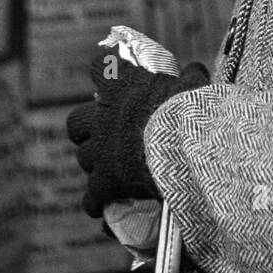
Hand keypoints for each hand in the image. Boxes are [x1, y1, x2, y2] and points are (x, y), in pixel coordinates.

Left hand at [65, 54, 209, 218]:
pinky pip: (91, 196)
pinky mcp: (104, 182)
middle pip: (76, 121)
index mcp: (121, 85)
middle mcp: (102, 116)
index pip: (99, 66)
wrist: (183, 145)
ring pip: (83, 158)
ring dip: (95, 163)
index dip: (105, 71)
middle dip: (86, 129)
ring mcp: (100, 150)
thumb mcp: (193, 84)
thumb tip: (197, 72)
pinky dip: (95, 201)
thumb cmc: (188, 109)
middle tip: (103, 134)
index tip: (113, 77)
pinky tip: (101, 206)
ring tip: (110, 170)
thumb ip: (190, 77)